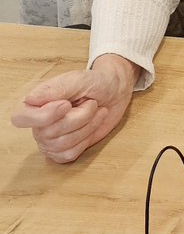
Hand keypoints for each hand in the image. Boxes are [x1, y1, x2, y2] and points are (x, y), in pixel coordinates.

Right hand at [11, 54, 138, 163]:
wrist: (114, 93)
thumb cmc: (95, 83)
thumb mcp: (79, 79)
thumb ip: (56, 88)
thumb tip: (30, 99)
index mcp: (35, 103)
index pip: (20, 118)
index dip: (44, 116)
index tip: (67, 105)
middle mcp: (38, 124)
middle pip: (50, 132)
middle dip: (80, 117)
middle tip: (92, 103)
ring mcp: (49, 140)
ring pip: (63, 145)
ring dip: (87, 127)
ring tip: (95, 111)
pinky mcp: (63, 151)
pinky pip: (70, 154)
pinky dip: (87, 139)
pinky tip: (92, 125)